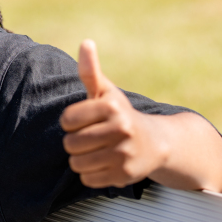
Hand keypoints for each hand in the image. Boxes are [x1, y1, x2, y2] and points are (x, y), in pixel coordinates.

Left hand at [59, 40, 167, 188]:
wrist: (155, 143)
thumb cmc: (120, 114)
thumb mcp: (106, 92)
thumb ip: (91, 71)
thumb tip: (85, 42)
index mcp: (111, 106)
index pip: (66, 120)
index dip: (71, 122)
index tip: (85, 120)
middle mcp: (120, 129)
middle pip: (70, 144)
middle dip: (76, 143)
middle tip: (92, 138)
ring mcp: (124, 153)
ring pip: (77, 164)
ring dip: (81, 160)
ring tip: (97, 151)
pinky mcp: (124, 175)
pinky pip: (88, 179)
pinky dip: (91, 174)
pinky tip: (105, 164)